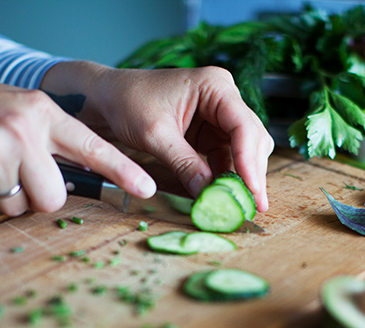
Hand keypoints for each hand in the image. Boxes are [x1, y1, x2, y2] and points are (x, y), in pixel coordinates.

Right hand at [0, 72, 153, 216]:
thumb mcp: (22, 111)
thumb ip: (52, 140)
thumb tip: (82, 181)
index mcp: (44, 114)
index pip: (94, 147)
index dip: (123, 171)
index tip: (148, 189)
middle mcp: (24, 129)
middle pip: (54, 197)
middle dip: (37, 197)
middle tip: (16, 175)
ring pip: (20, 206)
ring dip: (4, 197)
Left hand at [41, 63, 272, 210]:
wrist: (109, 98)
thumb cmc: (128, 103)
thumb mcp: (156, 135)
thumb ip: (184, 164)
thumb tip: (209, 195)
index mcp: (214, 86)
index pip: (243, 125)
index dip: (250, 160)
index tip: (252, 189)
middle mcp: (223, 97)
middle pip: (252, 138)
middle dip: (252, 172)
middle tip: (256, 205)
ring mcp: (219, 115)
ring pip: (244, 149)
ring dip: (243, 176)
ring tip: (242, 205)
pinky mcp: (210, 131)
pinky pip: (227, 156)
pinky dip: (227, 175)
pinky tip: (225, 195)